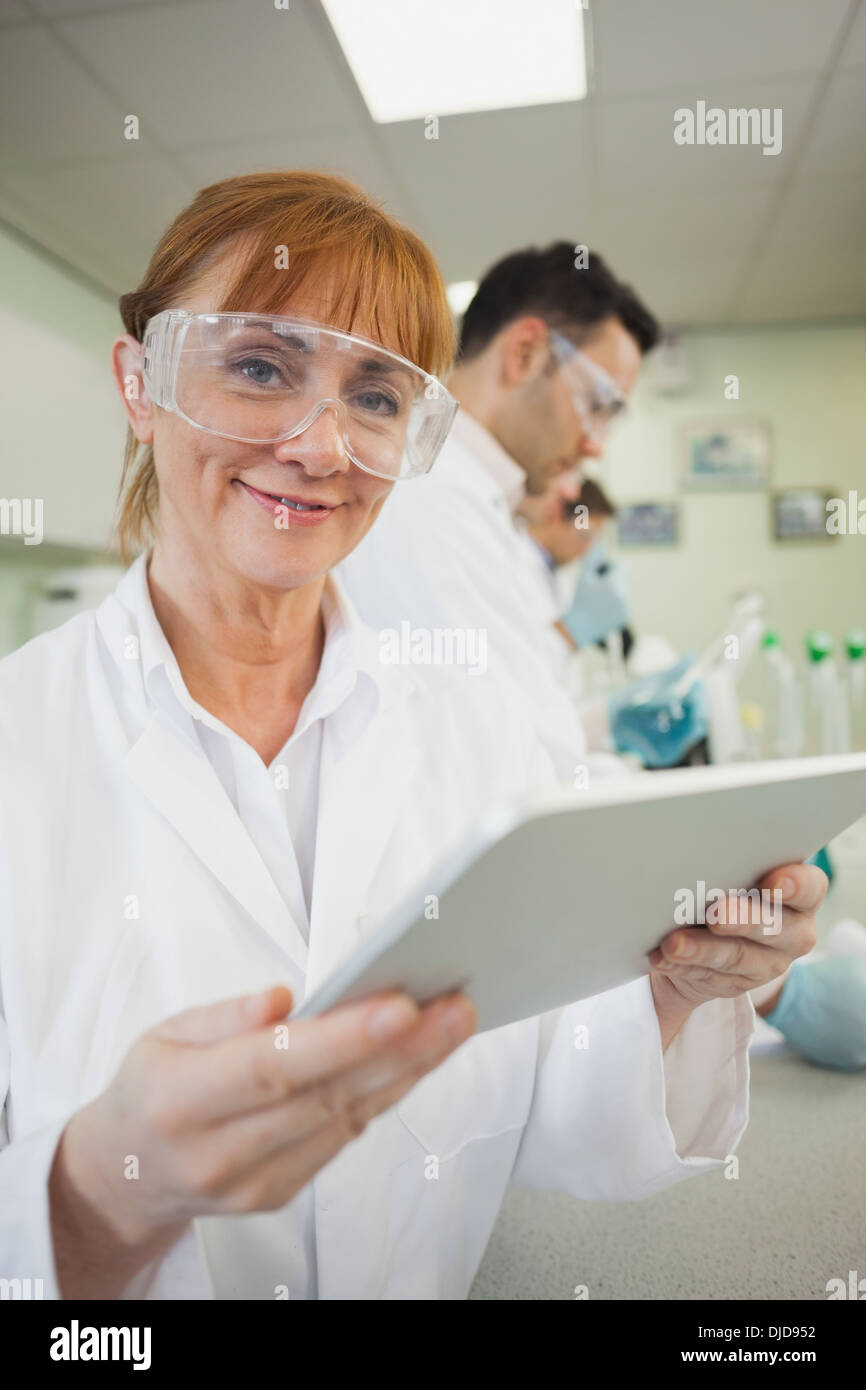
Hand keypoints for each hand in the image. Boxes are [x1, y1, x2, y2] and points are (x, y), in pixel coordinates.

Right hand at [49, 984, 475, 1295]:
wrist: (128, 1175)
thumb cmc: (153, 1086)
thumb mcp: (163, 1033)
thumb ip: (224, 1016)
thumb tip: (283, 998)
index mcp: (180, 1101)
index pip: (273, 1067)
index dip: (341, 1039)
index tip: (401, 1006)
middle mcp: (219, 1153)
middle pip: (327, 1096)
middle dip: (402, 1049)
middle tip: (456, 1006)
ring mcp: (253, 1184)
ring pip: (347, 1119)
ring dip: (410, 1069)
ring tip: (454, 1020)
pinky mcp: (281, 1195)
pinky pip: (344, 1138)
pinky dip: (385, 1093)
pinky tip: (419, 1056)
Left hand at [648, 863, 826, 1042]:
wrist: (717, 934)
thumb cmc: (732, 886)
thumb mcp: (738, 875)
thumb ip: (731, 869)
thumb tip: (699, 861)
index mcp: (801, 897)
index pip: (810, 888)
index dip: (795, 884)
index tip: (772, 882)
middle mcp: (793, 933)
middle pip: (772, 926)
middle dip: (741, 919)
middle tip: (715, 914)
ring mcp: (768, 963)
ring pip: (735, 957)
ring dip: (701, 950)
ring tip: (673, 944)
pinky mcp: (738, 984)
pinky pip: (708, 977)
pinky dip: (681, 966)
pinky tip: (662, 958)